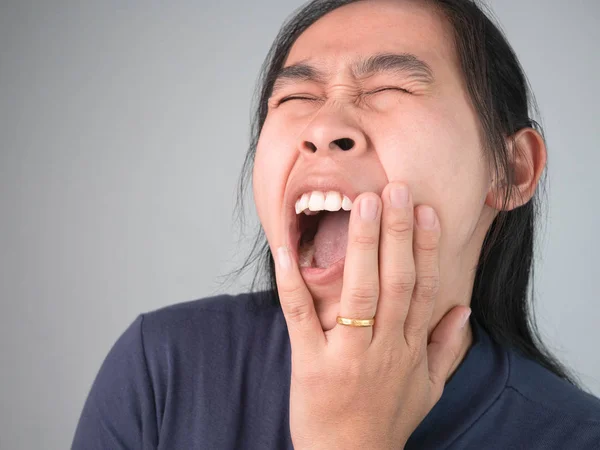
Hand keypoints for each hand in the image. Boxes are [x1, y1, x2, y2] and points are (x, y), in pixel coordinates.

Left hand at [274, 182, 471, 448]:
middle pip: (395, 281)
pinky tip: (287, 248)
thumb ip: (447, 348)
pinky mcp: (311, 363)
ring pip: (358, 292)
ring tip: (363, 204)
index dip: (427, 248)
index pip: (423, 288)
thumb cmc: (388, 423)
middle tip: (395, 189)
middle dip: (397, 232)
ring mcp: (347, 354)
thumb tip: (463, 309)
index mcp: (411, 349)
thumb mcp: (429, 390)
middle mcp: (384, 347)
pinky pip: (301, 316)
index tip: (427, 211)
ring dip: (362, 246)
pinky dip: (292, 281)